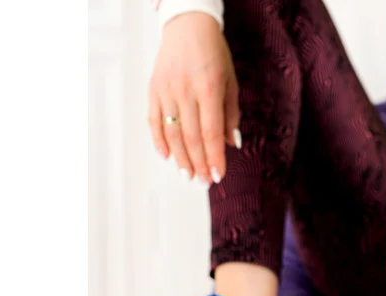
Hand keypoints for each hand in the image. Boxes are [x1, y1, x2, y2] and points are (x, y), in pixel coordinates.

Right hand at [148, 12, 240, 184]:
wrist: (187, 24)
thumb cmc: (214, 54)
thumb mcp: (230, 81)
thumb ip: (231, 115)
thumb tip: (232, 144)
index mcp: (208, 88)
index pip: (211, 132)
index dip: (214, 157)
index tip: (218, 176)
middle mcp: (185, 90)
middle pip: (191, 137)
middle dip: (199, 163)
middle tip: (203, 182)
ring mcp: (166, 89)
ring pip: (172, 132)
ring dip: (180, 157)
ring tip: (188, 175)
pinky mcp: (153, 88)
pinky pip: (153, 120)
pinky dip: (159, 140)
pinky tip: (166, 156)